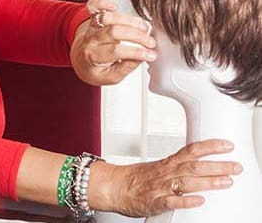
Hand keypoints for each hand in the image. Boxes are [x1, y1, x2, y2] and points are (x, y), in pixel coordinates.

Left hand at [70, 0, 156, 84]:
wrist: (79, 59)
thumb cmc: (94, 68)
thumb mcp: (110, 77)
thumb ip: (125, 68)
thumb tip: (141, 57)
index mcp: (93, 57)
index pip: (116, 52)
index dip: (136, 52)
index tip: (151, 54)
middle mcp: (91, 40)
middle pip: (113, 32)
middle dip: (136, 35)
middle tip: (150, 41)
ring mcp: (91, 28)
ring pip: (106, 18)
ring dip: (127, 20)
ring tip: (143, 27)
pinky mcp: (91, 18)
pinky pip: (92, 7)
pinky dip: (102, 3)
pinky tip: (114, 7)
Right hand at [89, 139, 241, 216]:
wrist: (112, 186)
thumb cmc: (134, 178)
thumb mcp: (157, 167)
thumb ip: (177, 166)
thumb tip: (196, 163)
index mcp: (167, 163)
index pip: (191, 150)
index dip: (210, 147)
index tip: (227, 145)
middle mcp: (166, 173)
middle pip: (194, 166)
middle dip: (217, 165)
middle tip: (236, 166)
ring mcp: (161, 187)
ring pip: (186, 182)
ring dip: (208, 182)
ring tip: (227, 182)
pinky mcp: (155, 202)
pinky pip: (171, 201)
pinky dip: (185, 200)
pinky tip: (198, 201)